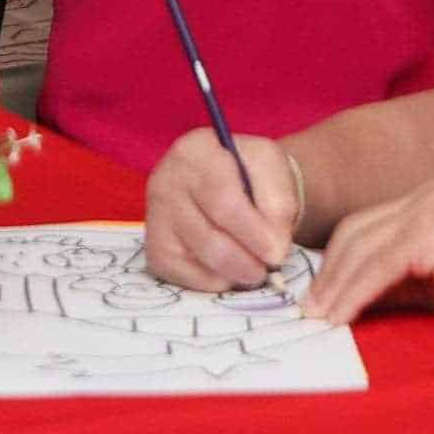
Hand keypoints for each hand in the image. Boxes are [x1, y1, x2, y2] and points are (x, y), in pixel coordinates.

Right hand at [142, 129, 302, 291]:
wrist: (230, 181)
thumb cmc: (252, 175)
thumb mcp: (273, 170)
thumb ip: (279, 204)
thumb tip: (273, 251)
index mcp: (196, 151)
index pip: (223, 200)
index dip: (253, 233)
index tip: (278, 254)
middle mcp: (166, 180)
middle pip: (208, 235)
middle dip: (245, 261)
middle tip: (268, 271)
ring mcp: (155, 215)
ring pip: (197, 258)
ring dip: (233, 274)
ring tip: (254, 271)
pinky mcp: (154, 245)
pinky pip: (182, 275)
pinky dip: (211, 282)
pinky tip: (228, 272)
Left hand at [302, 181, 433, 329]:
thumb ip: (395, 279)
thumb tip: (347, 299)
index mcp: (429, 199)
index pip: (364, 225)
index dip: (337, 262)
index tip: (320, 296)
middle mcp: (427, 195)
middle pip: (355, 231)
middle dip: (329, 274)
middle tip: (311, 310)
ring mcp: (430, 210)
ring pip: (361, 249)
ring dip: (336, 288)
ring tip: (321, 319)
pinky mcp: (433, 234)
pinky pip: (378, 268)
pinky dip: (355, 295)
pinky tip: (344, 318)